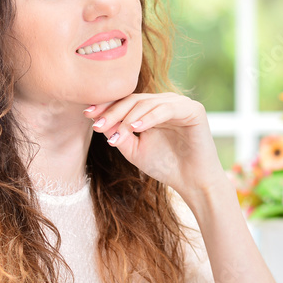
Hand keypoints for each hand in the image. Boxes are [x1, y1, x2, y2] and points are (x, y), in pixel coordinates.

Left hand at [84, 92, 226, 198]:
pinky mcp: (194, 110)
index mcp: (152, 109)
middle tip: (98, 124)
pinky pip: (166, 109)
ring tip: (116, 132)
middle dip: (114, 112)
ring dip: (129, 116)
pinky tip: (136, 127)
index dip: (107, 106)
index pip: (126, 101)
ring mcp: (180, 104)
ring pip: (148, 103)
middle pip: (134, 99)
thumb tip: (98, 120)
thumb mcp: (134, 150)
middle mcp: (166, 102)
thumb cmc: (166, 166)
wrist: (193, 182)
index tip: (88, 115)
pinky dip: (150, 117)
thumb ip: (119, 134)